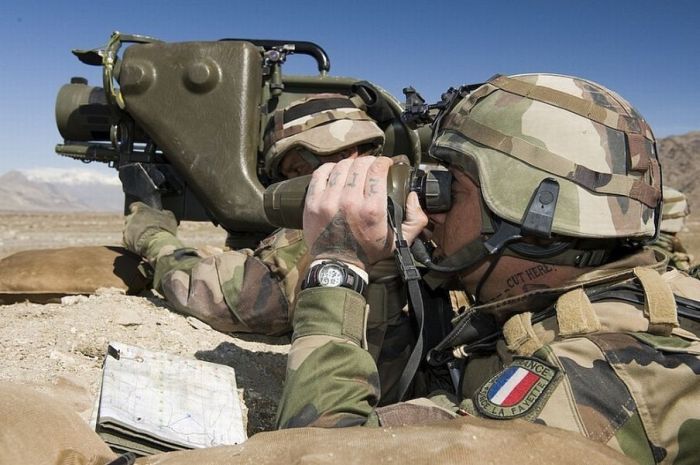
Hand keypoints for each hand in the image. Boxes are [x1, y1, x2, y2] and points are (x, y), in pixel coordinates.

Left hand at [123, 202, 177, 256]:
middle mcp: (131, 217)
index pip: (135, 206)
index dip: (138, 210)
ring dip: (133, 232)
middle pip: (130, 218)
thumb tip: (164, 212)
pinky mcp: (125, 239)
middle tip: (145, 228)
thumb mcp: (170, 218)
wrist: (157, 244)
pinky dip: (132, 241)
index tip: (142, 214)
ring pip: (128, 228)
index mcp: (141, 209)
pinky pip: (127, 239)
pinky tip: (140, 244)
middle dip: (136, 222)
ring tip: (144, 238)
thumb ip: (165, 213)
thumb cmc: (164, 230)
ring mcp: (127, 228)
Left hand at [303, 157, 427, 269]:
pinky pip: (320, 173)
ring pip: (341, 166)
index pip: (377, 170)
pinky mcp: (312, 202)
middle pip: (359, 165)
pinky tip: (337, 172)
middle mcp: (349, 202)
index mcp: (372, 209)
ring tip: (355, 169)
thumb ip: (416, 219)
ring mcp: (328, 201)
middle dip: (369, 161)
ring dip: (351, 164)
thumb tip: (414, 196)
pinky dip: (330, 168)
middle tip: (372, 167)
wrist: (339, 264)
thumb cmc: (369, 251)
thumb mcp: (400, 240)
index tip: (385, 164)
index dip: (383, 161)